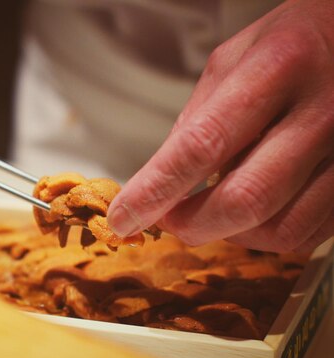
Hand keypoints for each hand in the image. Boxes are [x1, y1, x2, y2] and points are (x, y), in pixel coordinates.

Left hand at [108, 0, 333, 252]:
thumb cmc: (293, 43)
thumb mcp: (234, 59)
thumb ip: (198, 116)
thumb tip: (161, 179)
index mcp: (277, 69)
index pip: (202, 145)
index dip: (156, 190)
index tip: (124, 217)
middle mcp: (321, 113)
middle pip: (245, 200)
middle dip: (191, 224)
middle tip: (167, 221)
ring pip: (280, 229)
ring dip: (230, 234)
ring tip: (210, 210)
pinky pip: (308, 233)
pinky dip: (266, 234)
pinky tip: (252, 210)